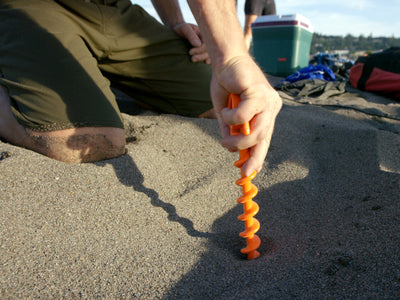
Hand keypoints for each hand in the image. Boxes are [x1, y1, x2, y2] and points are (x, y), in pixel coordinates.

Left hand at [173, 23, 210, 63]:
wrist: (178, 31)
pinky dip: (208, 60)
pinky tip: (206, 63)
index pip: (206, 43)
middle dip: (201, 56)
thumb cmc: (181, 29)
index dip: (200, 49)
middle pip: (209, 50)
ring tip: (193, 60)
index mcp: (204, 33)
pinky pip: (208, 56)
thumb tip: (198, 45)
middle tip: (192, 59)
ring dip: (202, 59)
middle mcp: (207, 40)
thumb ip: (191, 35)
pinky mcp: (202, 51)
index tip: (190, 52)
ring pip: (209, 54)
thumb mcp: (185, 29)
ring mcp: (205, 46)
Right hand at [211, 55, 281, 175]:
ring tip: (224, 139)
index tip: (248, 172)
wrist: (225, 60)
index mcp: (266, 112)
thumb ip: (230, 130)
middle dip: (248, 153)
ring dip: (238, 140)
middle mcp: (271, 106)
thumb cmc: (226, 84)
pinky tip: (225, 109)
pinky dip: (230, 118)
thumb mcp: (226, 113)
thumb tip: (231, 150)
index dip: (258, 157)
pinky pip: (244, 115)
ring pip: (257, 131)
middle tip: (229, 153)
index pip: (265, 139)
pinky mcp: (259, 92)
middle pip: (264, 138)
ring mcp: (267, 99)